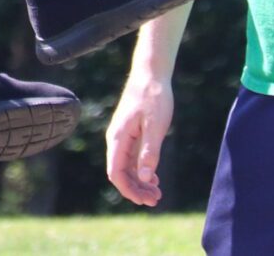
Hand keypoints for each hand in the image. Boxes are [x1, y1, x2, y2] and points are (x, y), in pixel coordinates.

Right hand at [106, 70, 173, 207]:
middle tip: (157, 200)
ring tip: (157, 192)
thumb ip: (149, 153)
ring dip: (139, 182)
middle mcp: (116, 139)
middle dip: (136, 189)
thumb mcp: (156, 127)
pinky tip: (154, 177)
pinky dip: (140, 171)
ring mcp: (122, 136)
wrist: (150, 74)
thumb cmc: (154, 97)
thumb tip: (144, 178)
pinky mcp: (130, 133)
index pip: (116, 172)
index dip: (129, 190)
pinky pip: (131, 158)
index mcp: (118, 138)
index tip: (145, 201)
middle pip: (120, 173)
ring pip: (126, 167)